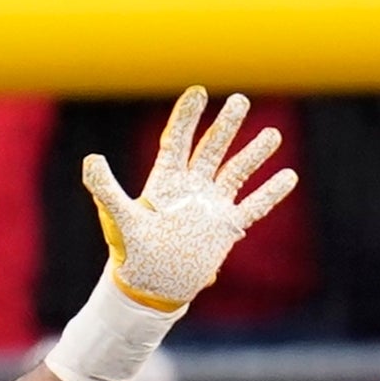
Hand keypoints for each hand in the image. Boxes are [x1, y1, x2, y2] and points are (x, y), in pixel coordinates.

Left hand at [76, 88, 294, 315]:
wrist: (152, 288)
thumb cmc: (131, 255)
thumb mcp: (119, 222)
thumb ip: (106, 190)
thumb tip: (91, 159)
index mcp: (165, 181)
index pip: (177, 141)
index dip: (187, 117)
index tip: (198, 92)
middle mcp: (191, 188)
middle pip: (211, 149)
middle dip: (225, 126)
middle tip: (240, 101)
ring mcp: (211, 206)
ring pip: (236, 172)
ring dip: (254, 154)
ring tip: (272, 134)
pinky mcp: (226, 227)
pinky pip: (253, 206)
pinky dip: (270, 193)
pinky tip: (288, 176)